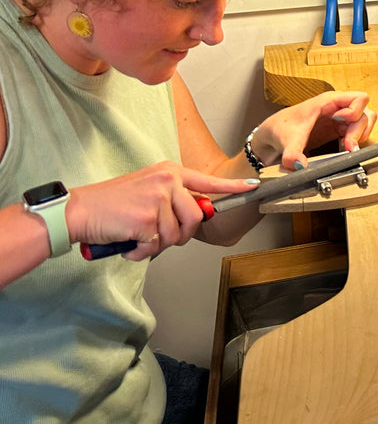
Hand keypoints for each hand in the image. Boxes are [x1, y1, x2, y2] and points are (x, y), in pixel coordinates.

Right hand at [66, 163, 257, 260]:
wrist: (79, 211)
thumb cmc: (111, 205)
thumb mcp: (147, 190)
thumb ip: (172, 199)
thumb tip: (195, 216)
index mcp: (169, 172)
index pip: (207, 180)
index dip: (232, 187)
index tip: (252, 187)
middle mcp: (167, 181)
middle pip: (196, 217)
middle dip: (181, 235)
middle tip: (159, 238)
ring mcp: (158, 198)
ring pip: (176, 234)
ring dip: (158, 246)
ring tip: (138, 239)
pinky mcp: (147, 219)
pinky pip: (157, 245)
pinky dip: (142, 252)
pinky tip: (129, 244)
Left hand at [251, 91, 376, 170]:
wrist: (273, 136)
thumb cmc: (280, 128)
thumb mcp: (286, 140)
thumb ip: (292, 153)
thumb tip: (299, 165)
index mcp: (328, 101)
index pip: (359, 98)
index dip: (356, 112)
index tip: (343, 124)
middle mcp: (338, 107)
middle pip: (365, 113)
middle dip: (359, 130)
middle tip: (348, 146)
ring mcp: (340, 119)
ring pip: (365, 122)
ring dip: (360, 136)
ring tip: (347, 149)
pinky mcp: (339, 130)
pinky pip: (358, 132)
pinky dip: (356, 142)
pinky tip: (344, 150)